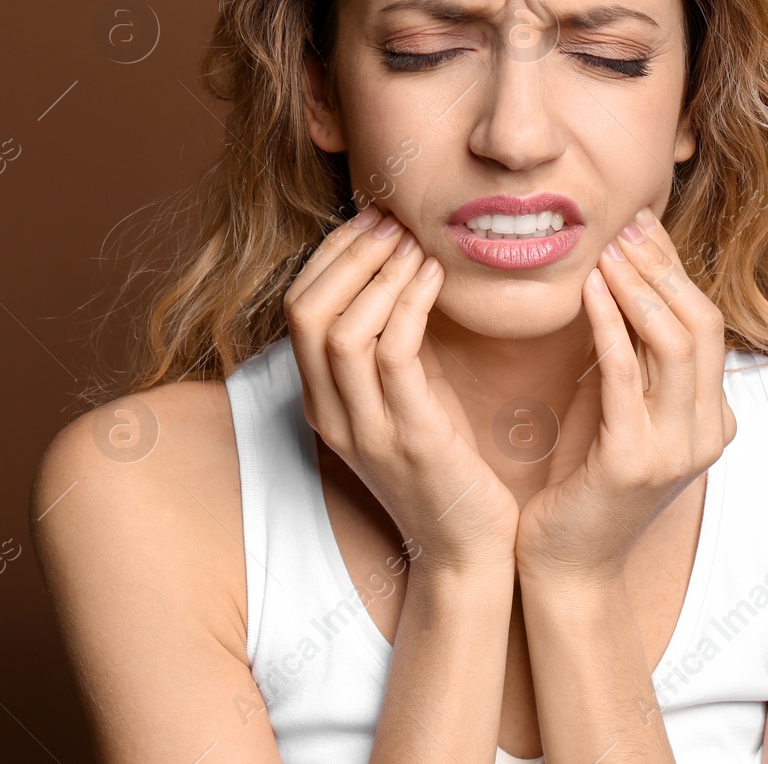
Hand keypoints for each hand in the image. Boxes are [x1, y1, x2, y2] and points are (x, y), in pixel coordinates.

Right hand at [283, 205, 520, 574]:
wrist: (469, 548)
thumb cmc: (446, 466)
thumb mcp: (404, 398)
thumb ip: (389, 346)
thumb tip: (399, 268)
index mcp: (322, 402)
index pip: (298, 310)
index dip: (331, 256)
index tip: (373, 220)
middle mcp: (332, 414)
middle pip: (306, 313)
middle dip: (348, 254)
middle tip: (393, 220)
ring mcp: (366, 430)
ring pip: (342, 330)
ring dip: (381, 273)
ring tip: (417, 242)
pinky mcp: (411, 439)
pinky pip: (394, 355)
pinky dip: (410, 304)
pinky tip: (438, 278)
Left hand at [515, 205, 735, 584]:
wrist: (564, 561)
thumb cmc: (581, 478)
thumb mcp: (616, 408)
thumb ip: (631, 357)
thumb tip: (619, 280)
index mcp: (710, 416)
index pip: (705, 323)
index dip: (674, 269)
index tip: (641, 225)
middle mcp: (707, 430)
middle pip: (700, 324)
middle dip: (662, 267)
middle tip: (627, 223)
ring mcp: (677, 449)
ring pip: (674, 342)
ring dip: (638, 286)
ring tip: (607, 247)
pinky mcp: (634, 462)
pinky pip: (627, 376)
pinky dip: (609, 325)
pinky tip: (588, 290)